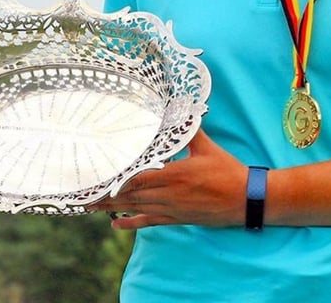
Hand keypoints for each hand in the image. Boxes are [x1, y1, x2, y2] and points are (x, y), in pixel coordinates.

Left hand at [91, 129, 246, 229]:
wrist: (248, 200)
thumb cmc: (228, 171)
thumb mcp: (207, 147)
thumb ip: (189, 128)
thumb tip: (180, 106)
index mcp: (175, 175)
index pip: (138, 178)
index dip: (116, 179)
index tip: (97, 177)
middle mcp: (169, 194)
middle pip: (131, 195)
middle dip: (105, 194)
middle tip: (82, 194)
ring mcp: (172, 209)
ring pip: (136, 208)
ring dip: (112, 208)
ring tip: (90, 206)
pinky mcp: (178, 219)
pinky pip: (150, 222)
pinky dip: (131, 223)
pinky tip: (116, 224)